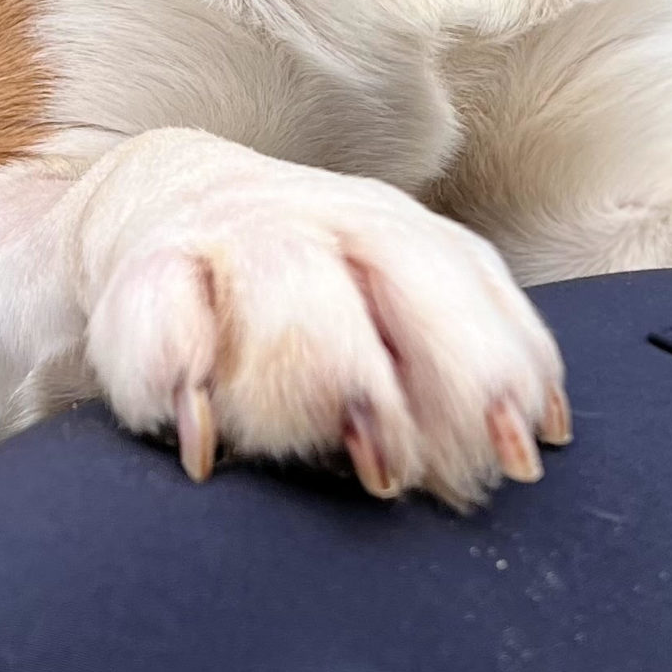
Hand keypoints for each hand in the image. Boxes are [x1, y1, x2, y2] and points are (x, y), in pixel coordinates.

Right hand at [78, 134, 570, 506]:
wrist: (162, 209)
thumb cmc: (304, 301)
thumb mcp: (384, 316)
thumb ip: (449, 379)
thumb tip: (521, 458)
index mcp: (397, 235)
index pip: (467, 283)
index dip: (504, 365)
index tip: (524, 453)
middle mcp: (326, 221)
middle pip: (401, 264)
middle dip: (430, 363)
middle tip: (446, 463)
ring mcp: (235, 237)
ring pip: (287, 275)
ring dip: (321, 369)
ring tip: (329, 455)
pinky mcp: (146, 271)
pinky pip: (162, 308)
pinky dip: (181, 373)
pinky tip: (202, 441)